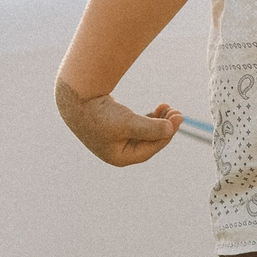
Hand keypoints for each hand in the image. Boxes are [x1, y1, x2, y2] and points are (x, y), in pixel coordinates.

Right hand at [56, 79, 183, 166]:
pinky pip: (139, 125)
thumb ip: (151, 128)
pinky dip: (150, 117)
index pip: (150, 149)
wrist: (78, 99)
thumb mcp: (128, 122)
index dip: (167, 134)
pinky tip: (159, 108)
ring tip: (169, 107)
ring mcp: (116, 139)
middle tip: (177, 112)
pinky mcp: (115, 126)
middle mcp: (117, 151)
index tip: (178, 118)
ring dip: (159, 121)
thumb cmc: (101, 113)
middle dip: (165, 127)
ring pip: (145, 133)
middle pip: (149, 141)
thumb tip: (171, 129)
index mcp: (119, 157)